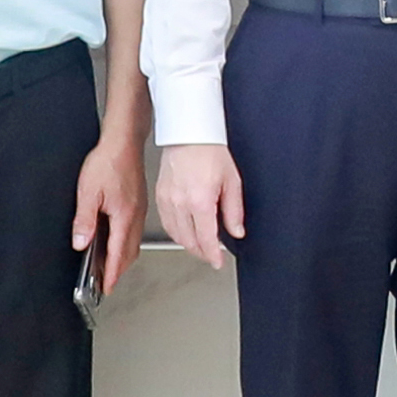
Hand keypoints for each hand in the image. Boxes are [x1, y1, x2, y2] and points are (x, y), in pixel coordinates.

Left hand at [71, 125, 145, 296]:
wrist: (123, 141)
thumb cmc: (109, 161)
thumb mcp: (88, 192)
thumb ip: (84, 220)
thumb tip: (81, 242)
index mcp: (124, 217)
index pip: (118, 254)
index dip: (111, 274)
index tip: (106, 287)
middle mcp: (135, 216)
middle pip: (129, 253)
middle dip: (117, 270)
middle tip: (105, 281)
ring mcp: (139, 210)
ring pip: (133, 243)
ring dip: (121, 257)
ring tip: (108, 265)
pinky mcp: (138, 203)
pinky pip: (133, 231)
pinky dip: (124, 243)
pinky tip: (114, 239)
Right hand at [158, 143, 245, 269]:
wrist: (188, 133)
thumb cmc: (210, 151)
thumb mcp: (232, 181)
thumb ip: (234, 211)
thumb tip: (236, 231)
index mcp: (200, 200)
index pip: (206, 239)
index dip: (213, 256)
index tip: (218, 263)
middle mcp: (181, 203)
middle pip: (189, 241)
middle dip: (202, 253)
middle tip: (212, 255)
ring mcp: (167, 200)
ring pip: (176, 235)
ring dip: (189, 245)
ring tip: (200, 246)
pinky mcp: (159, 196)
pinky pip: (167, 223)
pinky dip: (176, 233)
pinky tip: (185, 232)